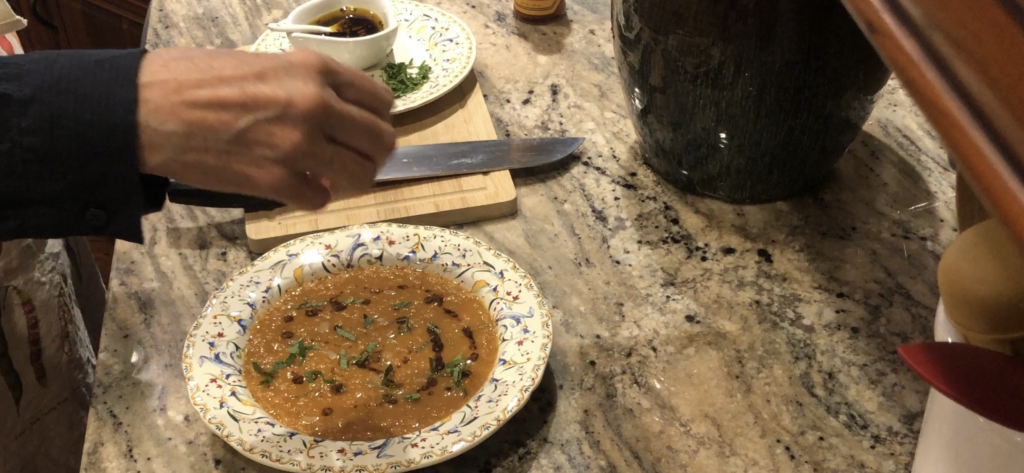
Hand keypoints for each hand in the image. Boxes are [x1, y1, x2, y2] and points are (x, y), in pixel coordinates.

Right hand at [136, 48, 395, 209]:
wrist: (147, 108)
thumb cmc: (197, 79)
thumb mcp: (267, 63)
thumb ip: (310, 85)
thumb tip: (341, 112)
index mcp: (314, 70)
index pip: (381, 101)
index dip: (376, 119)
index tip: (363, 129)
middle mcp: (316, 105)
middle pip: (382, 142)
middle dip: (373, 154)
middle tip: (354, 158)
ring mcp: (299, 145)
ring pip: (362, 176)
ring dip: (350, 180)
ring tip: (329, 176)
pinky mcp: (276, 181)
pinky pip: (320, 199)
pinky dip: (312, 197)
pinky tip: (296, 186)